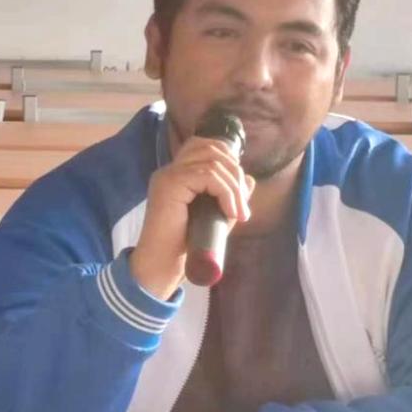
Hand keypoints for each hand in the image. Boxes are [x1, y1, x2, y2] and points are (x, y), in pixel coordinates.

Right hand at [131, 137, 255, 299]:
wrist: (162, 266)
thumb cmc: (186, 245)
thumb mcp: (215, 216)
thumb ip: (229, 196)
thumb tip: (249, 179)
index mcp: (177, 174)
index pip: (205, 145)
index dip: (229, 160)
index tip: (240, 190)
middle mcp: (170, 170)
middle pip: (213, 149)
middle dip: (236, 174)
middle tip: (243, 206)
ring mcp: (168, 175)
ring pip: (213, 163)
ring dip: (235, 188)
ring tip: (240, 213)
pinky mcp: (170, 184)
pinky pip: (208, 175)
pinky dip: (226, 192)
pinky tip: (231, 212)